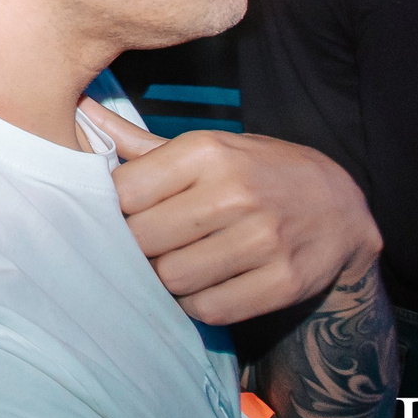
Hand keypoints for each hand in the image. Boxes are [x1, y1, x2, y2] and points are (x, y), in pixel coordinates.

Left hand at [83, 101, 380, 325]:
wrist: (340, 206)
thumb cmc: (253, 171)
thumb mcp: (204, 147)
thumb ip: (137, 143)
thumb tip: (78, 109)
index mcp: (206, 152)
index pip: (123, 193)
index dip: (112, 212)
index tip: (119, 217)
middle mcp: (235, 192)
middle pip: (143, 239)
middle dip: (135, 248)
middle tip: (143, 247)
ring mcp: (263, 239)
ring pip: (173, 278)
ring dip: (164, 279)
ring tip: (173, 265)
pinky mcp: (283, 282)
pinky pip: (209, 308)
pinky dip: (196, 303)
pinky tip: (202, 285)